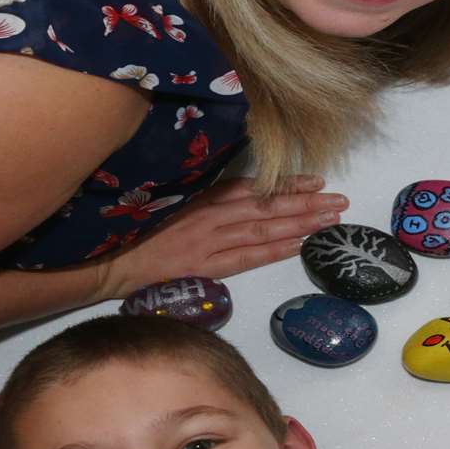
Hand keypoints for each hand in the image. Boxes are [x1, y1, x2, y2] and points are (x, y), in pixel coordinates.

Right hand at [97, 176, 345, 299]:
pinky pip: (247, 257)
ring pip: (264, 229)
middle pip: (266, 207)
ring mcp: (209, 241)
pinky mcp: (205, 266)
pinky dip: (276, 250)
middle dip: (306, 204)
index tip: (316, 182)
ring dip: (300, 224)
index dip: (286, 185)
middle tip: (340, 201)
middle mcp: (210, 215)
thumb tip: (242, 195)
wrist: (108, 260)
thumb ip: (205, 199)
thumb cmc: (137, 231)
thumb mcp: (173, 203)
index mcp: (202, 196)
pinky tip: (301, 245)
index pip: (253, 188)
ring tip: (331, 220)